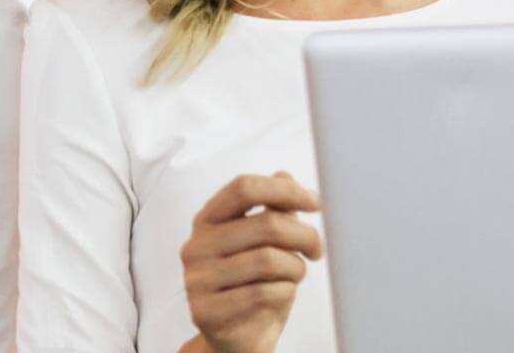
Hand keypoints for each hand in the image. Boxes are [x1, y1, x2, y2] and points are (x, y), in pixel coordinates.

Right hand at [181, 172, 324, 352]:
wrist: (237, 336)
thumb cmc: (254, 283)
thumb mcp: (265, 242)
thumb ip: (273, 208)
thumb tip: (285, 176)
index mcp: (208, 220)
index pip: (244, 187)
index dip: (285, 190)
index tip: (316, 202)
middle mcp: (196, 246)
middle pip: (266, 224)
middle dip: (305, 236)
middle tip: (317, 249)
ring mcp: (197, 280)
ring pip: (267, 260)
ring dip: (295, 268)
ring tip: (295, 274)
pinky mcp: (205, 311)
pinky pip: (261, 293)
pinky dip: (285, 291)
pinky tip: (283, 292)